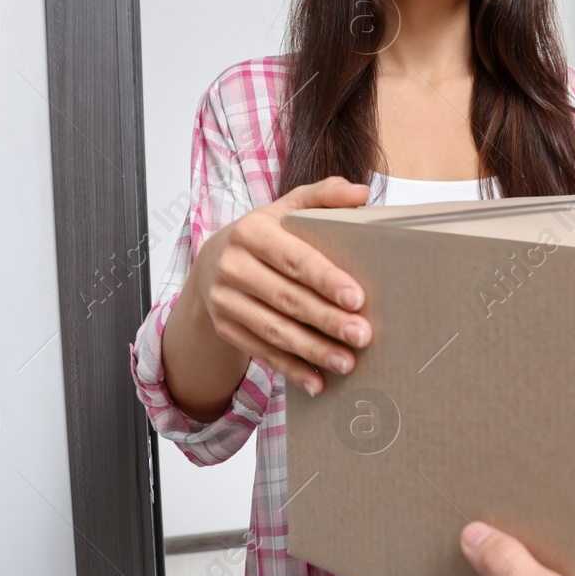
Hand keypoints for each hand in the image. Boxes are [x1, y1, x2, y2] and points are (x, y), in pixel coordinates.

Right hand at [189, 175, 371, 396]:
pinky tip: (318, 382)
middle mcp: (233, 266)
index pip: (294, 259)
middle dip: (326, 320)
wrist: (211, 262)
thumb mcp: (287, 209)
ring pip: (274, 330)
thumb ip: (323, 196)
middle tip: (362, 336)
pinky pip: (261, 352)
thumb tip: (361, 193)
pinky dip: (291, 369)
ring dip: (312, 350)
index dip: (326, 279)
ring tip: (347, 362)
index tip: (356, 298)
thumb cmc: (265, 234)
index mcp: (251, 232)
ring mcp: (225, 300)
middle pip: (287, 298)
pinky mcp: (226, 328)